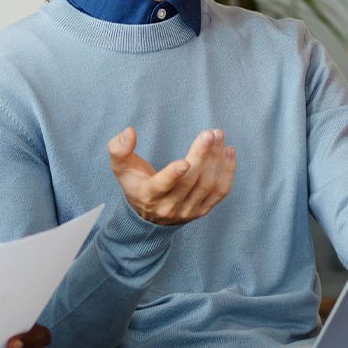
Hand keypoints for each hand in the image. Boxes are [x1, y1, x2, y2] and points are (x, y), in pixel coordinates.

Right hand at [107, 127, 236, 226]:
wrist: (149, 215)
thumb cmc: (135, 183)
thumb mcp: (121, 167)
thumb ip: (119, 149)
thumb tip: (129, 132)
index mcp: (149, 195)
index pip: (162, 186)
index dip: (173, 175)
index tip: (185, 161)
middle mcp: (169, 206)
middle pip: (190, 181)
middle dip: (202, 156)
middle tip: (210, 134)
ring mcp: (188, 210)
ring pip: (207, 185)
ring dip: (216, 159)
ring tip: (218, 136)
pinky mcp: (203, 210)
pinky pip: (220, 192)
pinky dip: (227, 171)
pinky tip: (228, 151)